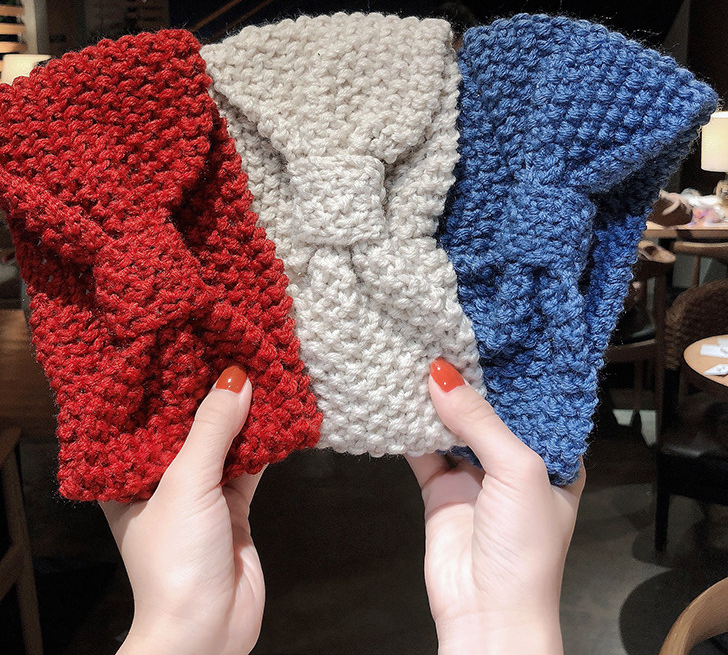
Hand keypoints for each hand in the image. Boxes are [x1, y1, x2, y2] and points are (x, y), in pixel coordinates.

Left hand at [101, 366, 264, 654]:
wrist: (206, 634)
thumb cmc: (174, 558)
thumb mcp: (187, 483)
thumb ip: (212, 429)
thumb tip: (237, 377)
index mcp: (127, 473)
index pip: (142, 414)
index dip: (162, 379)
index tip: (183, 340)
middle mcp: (160, 479)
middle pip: (187, 424)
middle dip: (209, 391)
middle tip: (228, 343)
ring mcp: (199, 493)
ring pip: (222, 440)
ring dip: (241, 413)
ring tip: (259, 366)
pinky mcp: (232, 507)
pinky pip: (249, 464)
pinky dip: (264, 441)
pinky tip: (279, 411)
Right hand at [407, 359, 584, 654]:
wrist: (487, 613)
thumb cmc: (525, 548)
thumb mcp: (518, 470)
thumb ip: (480, 420)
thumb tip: (441, 374)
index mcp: (552, 457)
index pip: (532, 403)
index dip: (512, 373)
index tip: (489, 334)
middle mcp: (513, 462)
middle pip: (487, 410)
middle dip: (467, 381)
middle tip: (445, 336)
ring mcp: (474, 475)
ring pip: (452, 426)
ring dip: (435, 401)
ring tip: (416, 357)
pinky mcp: (440, 488)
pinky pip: (422, 449)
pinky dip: (409, 428)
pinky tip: (397, 399)